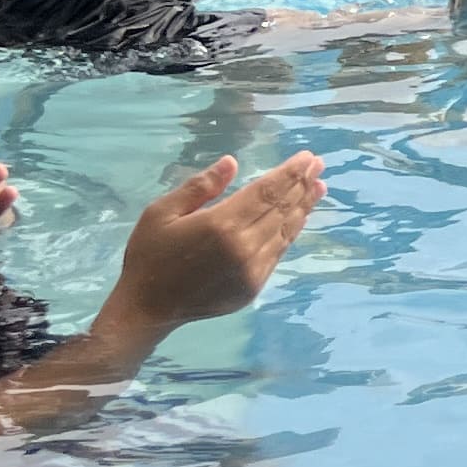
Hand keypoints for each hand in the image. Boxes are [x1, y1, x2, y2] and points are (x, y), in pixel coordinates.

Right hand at [105, 151, 324, 337]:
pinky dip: (291, 232)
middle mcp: (244, 247)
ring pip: (285, 231)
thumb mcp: (162, 212)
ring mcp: (252, 270)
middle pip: (281, 209)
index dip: (289, 173)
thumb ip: (200, 187)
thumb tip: (232, 162)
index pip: (266, 192)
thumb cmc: (150, 255)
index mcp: (221, 224)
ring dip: (304, 207)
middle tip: (319, 165)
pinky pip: (279, 252)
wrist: (147, 307)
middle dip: (302, 185)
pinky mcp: (254, 286)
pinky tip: (299, 218)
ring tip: (318, 187)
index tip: (307, 158)